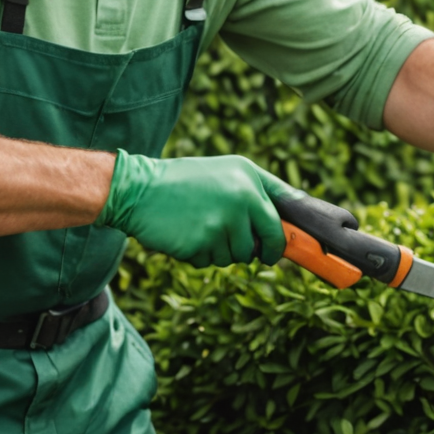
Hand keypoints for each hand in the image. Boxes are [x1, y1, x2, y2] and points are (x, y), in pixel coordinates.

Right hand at [99, 151, 288, 266]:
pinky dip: (199, 255)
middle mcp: (241, 200)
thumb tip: (294, 211)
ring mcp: (221, 223)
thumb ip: (258, 190)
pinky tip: (185, 235)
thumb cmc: (184, 181)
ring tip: (198, 227)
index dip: (279, 243)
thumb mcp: (226, 171)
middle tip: (231, 244)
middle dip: (250, 252)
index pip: (277, 222)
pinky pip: (210, 261)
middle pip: (259, 245)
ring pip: (234, 257)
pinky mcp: (202, 243)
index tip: (276, 252)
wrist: (139, 189)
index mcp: (249, 181)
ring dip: (219, 251)